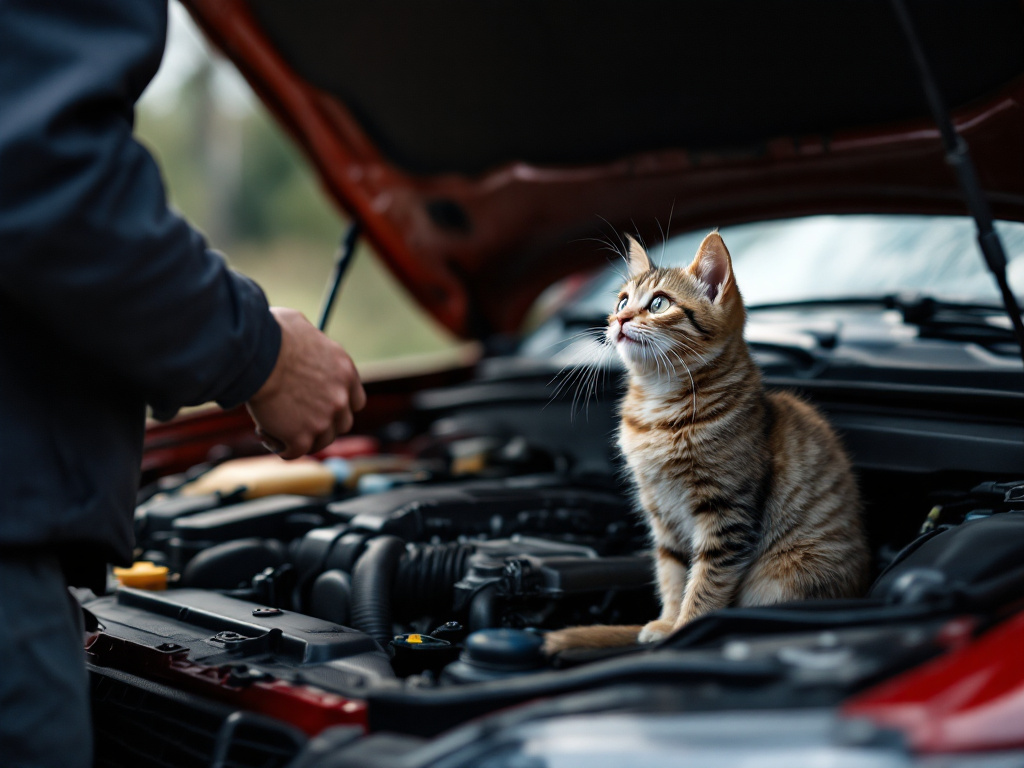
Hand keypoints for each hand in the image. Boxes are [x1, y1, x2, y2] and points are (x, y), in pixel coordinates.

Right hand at [246, 307, 365, 458]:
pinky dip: (278, 446)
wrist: (257, 354)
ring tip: (275, 425)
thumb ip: (309, 341)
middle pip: (342, 424)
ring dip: (300, 437)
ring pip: (320, 441)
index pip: (355, 401)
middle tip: (298, 419)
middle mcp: (340, 398)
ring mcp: (323, 420)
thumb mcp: (300, 327)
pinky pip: (293, 451)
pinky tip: (264, 431)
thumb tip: (299, 335)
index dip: (339, 406)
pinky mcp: (301, 437)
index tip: (322, 406)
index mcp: (346, 372)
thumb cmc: (272, 334)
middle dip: (322, 424)